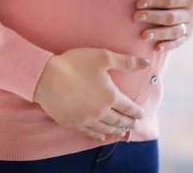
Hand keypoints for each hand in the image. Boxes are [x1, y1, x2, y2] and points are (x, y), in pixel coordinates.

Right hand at [33, 48, 149, 140]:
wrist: (46, 77)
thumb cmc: (75, 64)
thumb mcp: (103, 57)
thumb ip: (125, 62)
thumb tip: (145, 64)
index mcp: (111, 96)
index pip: (128, 107)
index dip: (136, 111)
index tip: (141, 114)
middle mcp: (101, 112)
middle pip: (119, 120)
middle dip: (128, 122)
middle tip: (134, 124)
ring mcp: (87, 120)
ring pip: (106, 128)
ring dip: (116, 130)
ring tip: (122, 131)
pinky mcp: (73, 123)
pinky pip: (90, 133)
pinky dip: (98, 135)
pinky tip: (102, 136)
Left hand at [134, 0, 192, 51]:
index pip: (170, 1)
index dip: (154, 2)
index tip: (138, 3)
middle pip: (171, 17)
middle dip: (152, 18)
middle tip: (136, 17)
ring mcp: (191, 25)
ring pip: (174, 32)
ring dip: (159, 34)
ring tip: (143, 35)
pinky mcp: (188, 34)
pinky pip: (179, 42)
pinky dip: (168, 46)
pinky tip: (156, 48)